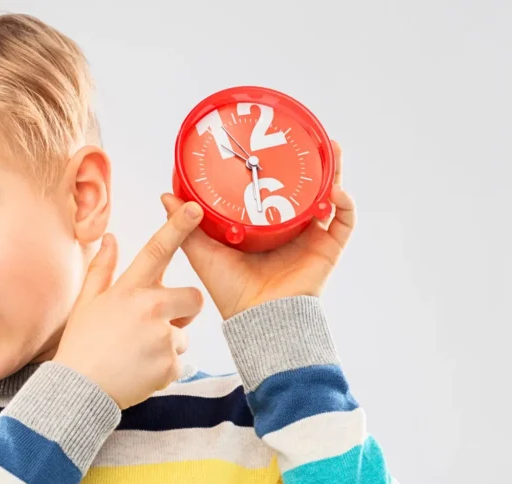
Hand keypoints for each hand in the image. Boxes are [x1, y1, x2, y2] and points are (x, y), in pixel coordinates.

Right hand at [55, 203, 206, 408]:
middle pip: (193, 298)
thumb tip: (111, 237)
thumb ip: (103, 268)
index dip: (179, 227)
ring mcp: (163, 337)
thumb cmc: (81, 344)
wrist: (80, 391)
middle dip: (183, 311)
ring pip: (185, 335)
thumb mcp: (87, 302)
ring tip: (137, 354)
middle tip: (156, 326)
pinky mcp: (170, 365)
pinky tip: (140, 370)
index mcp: (130, 290)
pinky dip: (164, 369)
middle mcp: (150, 308)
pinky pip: (179, 363)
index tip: (197, 209)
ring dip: (168, 344)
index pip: (158, 250)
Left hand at [160, 141, 355, 319]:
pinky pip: (344, 221)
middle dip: (310, 163)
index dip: (276, 169)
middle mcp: (289, 230)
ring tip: (331, 149)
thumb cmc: (230, 291)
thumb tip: (166, 194)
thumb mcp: (203, 251)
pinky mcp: (328, 249)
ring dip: (333, 172)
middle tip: (310, 139)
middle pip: (305, 188)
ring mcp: (311, 238)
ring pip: (329, 197)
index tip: (271, 145)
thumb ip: (186, 224)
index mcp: (264, 228)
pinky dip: (345, 203)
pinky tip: (335, 189)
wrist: (257, 318)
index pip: (273, 191)